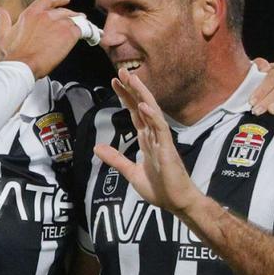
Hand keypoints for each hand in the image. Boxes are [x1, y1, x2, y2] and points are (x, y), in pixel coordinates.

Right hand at [0, 0, 82, 78]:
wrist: (22, 66)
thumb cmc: (12, 55)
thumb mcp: (2, 36)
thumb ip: (2, 22)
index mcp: (30, 14)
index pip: (47, 1)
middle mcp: (45, 16)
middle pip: (63, 11)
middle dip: (71, 13)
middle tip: (78, 16)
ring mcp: (58, 24)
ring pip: (73, 20)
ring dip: (79, 22)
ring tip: (84, 25)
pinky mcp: (68, 34)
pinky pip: (81, 30)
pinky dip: (85, 32)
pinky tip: (87, 35)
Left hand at [94, 69, 203, 214]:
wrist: (176, 203)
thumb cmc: (160, 189)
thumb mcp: (131, 172)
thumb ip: (116, 159)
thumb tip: (97, 148)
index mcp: (147, 139)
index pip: (135, 113)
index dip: (125, 97)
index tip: (114, 82)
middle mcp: (155, 135)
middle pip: (142, 106)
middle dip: (132, 88)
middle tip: (122, 71)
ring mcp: (162, 140)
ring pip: (152, 111)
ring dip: (142, 95)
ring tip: (132, 79)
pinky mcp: (168, 149)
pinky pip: (160, 129)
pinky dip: (152, 116)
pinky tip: (144, 105)